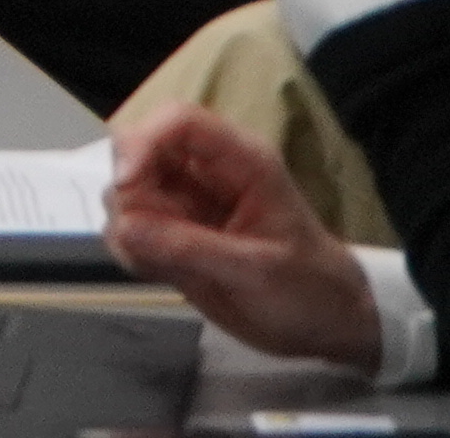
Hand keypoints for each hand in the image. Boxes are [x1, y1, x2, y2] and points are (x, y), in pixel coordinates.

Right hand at [109, 104, 384, 367]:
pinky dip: (130, 250)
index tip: (126, 187)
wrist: (327, 326)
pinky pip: (127, 229)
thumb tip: (122, 227)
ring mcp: (183, 203)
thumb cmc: (311, 288)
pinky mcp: (170, 234)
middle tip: (145, 239)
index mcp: (240, 162)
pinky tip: (165, 275)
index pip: (178, 122)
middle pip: (137, 151)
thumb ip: (190, 248)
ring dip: (128, 227)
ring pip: (124, 191)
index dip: (143, 144)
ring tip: (166, 267)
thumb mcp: (258, 270)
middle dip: (129, 193)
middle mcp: (204, 173)